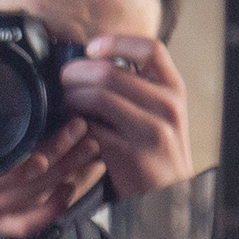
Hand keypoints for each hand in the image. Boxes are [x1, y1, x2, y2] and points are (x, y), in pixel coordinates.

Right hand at [0, 119, 99, 238]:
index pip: (5, 166)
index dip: (39, 151)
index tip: (61, 125)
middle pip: (30, 179)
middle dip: (63, 153)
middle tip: (83, 127)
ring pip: (36, 198)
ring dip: (68, 174)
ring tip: (89, 148)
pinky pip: (28, 225)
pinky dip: (52, 210)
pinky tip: (71, 190)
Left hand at [59, 35, 190, 203]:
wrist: (170, 197)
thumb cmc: (157, 151)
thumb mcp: (161, 113)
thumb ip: (138, 88)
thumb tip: (94, 61)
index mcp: (174, 90)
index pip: (151, 49)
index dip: (116, 42)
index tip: (92, 48)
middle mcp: (168, 107)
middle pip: (110, 72)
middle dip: (76, 73)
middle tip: (63, 80)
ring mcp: (150, 131)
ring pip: (97, 97)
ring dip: (71, 98)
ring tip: (65, 104)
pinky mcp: (130, 155)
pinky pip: (90, 129)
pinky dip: (73, 126)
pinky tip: (71, 128)